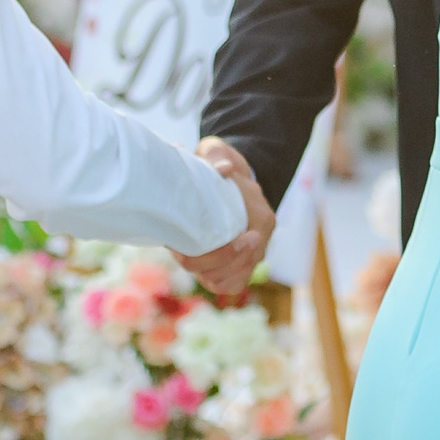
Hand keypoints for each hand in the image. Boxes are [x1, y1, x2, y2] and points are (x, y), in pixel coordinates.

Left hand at [184, 137, 274, 297]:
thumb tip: (223, 169)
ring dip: (205, 273)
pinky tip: (196, 268)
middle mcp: (261, 240)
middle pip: (236, 269)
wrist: (232, 178)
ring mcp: (253, 256)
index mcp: (262, 217)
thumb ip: (218, 157)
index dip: (223, 253)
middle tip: (177, 250)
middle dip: (203, 264)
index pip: (249, 247)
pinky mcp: (243, 265)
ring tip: (183, 256)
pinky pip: (231, 286)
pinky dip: (213, 282)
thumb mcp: (218, 153)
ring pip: (232, 281)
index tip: (193, 245)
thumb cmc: (221, 165)